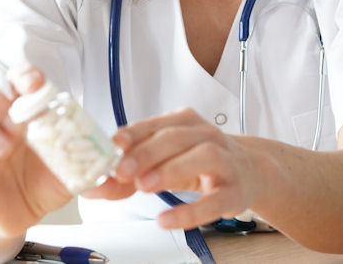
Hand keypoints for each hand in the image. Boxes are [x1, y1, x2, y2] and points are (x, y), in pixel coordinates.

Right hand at [0, 66, 73, 236]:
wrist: (11, 211)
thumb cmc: (41, 180)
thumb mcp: (69, 169)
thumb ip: (86, 156)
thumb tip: (115, 151)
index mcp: (24, 110)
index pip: (18, 77)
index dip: (24, 74)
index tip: (34, 83)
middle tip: (14, 125)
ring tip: (1, 150)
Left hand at [85, 107, 259, 228]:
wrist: (249, 171)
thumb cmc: (200, 161)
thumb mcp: (165, 160)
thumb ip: (130, 172)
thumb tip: (93, 185)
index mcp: (185, 122)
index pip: (156, 125)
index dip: (133, 135)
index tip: (111, 146)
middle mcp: (206, 136)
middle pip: (176, 138)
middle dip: (147, 152)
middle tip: (121, 170)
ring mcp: (224, 161)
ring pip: (202, 157)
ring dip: (171, 169)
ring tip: (143, 185)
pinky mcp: (234, 191)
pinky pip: (214, 201)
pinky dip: (190, 212)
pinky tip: (167, 219)